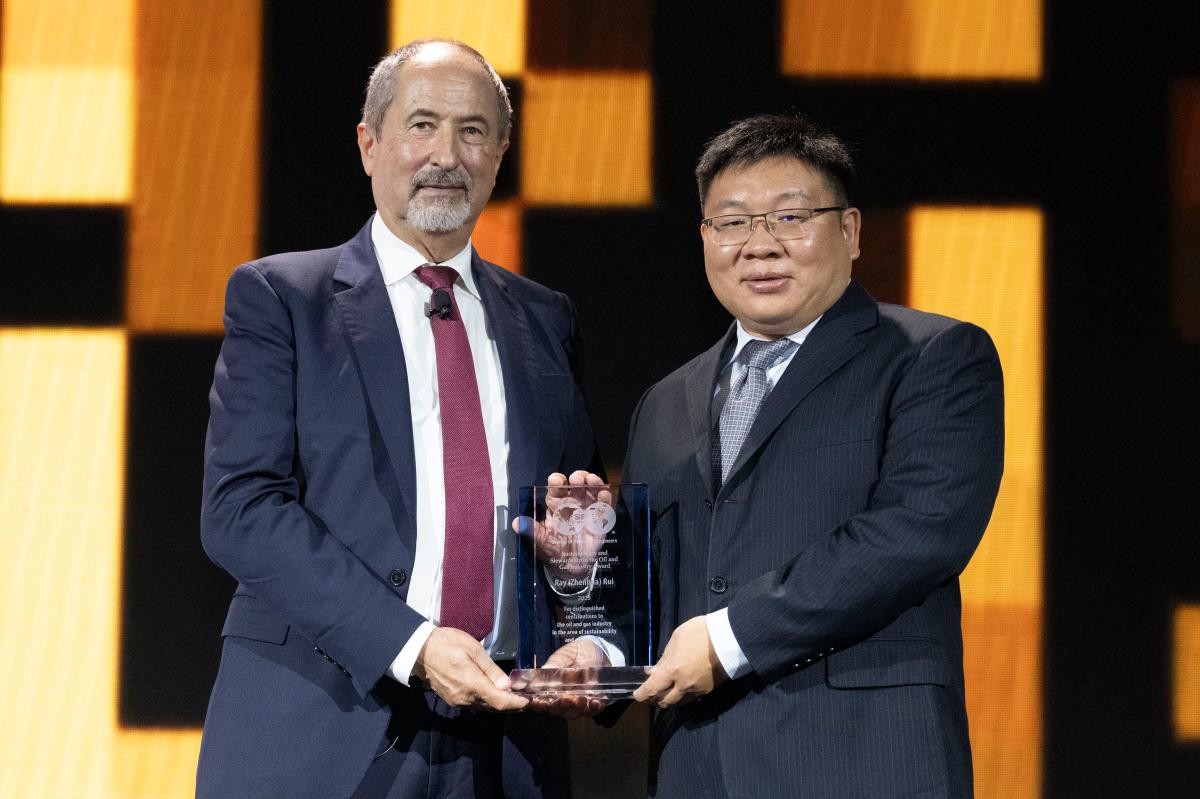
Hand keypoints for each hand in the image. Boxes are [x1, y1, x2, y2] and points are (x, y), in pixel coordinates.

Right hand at [412, 627, 528, 711]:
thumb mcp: (473, 649)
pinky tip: (493, 691)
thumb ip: (491, 669)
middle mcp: (465, 698)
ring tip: (513, 693)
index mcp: (472, 685)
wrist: (419, 650)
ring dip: (499, 702)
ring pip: (484, 707)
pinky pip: (474, 704)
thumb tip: (507, 685)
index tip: (529, 700)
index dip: (517, 704)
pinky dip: (486, 700)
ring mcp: (457, 700)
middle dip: (511, 703)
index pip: (500, 702)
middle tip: (525, 696)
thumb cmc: (447, 644)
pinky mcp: (452, 699)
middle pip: (493, 707)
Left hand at [518, 471, 611, 581]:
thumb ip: (531, 530)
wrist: (570, 566)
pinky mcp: (599, 520)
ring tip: (593, 480)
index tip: (557, 480)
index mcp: (556, 505)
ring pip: (591, 491)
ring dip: (593, 483)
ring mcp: (586, 510)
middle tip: (577, 478)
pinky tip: (604, 493)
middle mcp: (572, 503)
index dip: (557, 481)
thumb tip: (516, 523)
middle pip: (576, 485)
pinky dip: (605, 498)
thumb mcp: (540, 541)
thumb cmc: (553, 549)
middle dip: (578, 478)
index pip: (556, 488)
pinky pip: (604, 507)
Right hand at [529, 639, 610, 718]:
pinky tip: (595, 702)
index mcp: (551, 687)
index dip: (539, 705)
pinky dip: (593, 709)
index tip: (541, 702)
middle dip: (560, 707)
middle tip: (565, 699)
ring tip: (582, 699)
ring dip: (577, 709)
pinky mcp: (592, 703)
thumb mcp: (564, 656)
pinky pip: (592, 711)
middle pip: (557, 710)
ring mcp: (577, 702)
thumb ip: (553, 667)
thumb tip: (535, 678)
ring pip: (573, 713)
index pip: (541, 701)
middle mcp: (562, 698)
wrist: (597, 650)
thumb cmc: (576, 653)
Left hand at [632, 616, 726, 707]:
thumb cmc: (701, 633)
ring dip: (670, 699)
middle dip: (654, 700)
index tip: (637, 695)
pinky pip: (692, 697)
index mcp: (673, 671)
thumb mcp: (677, 638)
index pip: (652, 689)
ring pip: (679, 703)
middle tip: (650, 693)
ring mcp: (698, 690)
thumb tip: (654, 671)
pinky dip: (684, 695)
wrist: (731, 638)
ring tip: (666, 691)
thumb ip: (665, 657)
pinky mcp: (709, 690)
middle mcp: (684, 685)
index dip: (642, 695)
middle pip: (665, 702)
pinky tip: (683, 687)